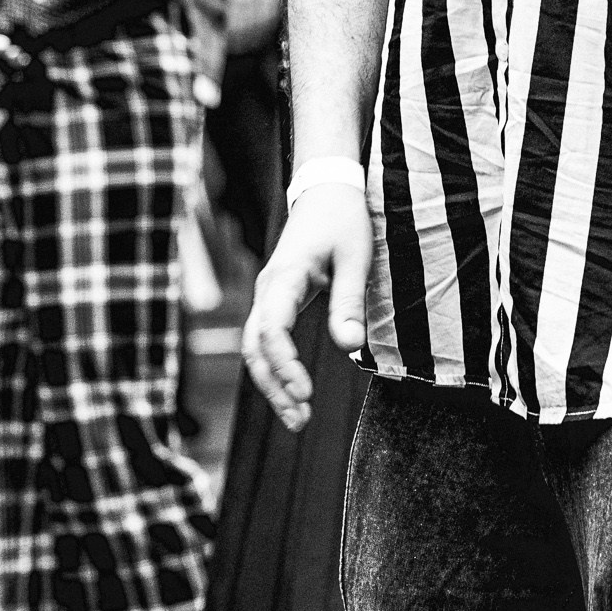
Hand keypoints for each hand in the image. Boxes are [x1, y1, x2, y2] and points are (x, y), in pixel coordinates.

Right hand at [242, 186, 374, 429]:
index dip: (285, 366)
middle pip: (256, 349)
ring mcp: (268, 295)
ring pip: (257, 349)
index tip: (306, 392)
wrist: (326, 190)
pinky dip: (276, 367)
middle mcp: (268, 290)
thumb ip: (349, 302)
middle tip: (300, 420)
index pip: (272, 331)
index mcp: (284, 278)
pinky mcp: (277, 300)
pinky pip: (267, 339)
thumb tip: (350, 348)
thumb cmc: (343, 220)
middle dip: (274, 387)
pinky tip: (294, 390)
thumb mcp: (355, 258)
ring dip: (273, 384)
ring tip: (298, 417)